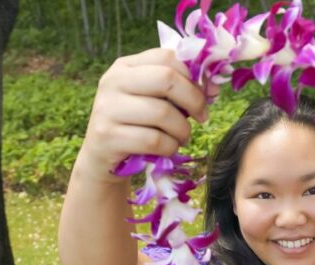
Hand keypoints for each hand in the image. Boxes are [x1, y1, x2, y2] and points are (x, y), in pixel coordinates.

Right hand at [77, 48, 210, 180]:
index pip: (167, 57)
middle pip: (167, 79)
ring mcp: (107, 108)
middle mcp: (113, 82)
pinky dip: (169, 147)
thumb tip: (213, 87)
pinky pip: (153, 140)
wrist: (101, 158)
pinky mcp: (108, 136)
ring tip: (183, 137)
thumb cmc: (135, 126)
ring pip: (162, 113)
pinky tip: (168, 149)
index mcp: (125, 66)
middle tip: (202, 117)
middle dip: (193, 100)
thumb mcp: (151, 100)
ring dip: (183, 130)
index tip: (208, 94)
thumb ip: (176, 88)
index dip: (194, 75)